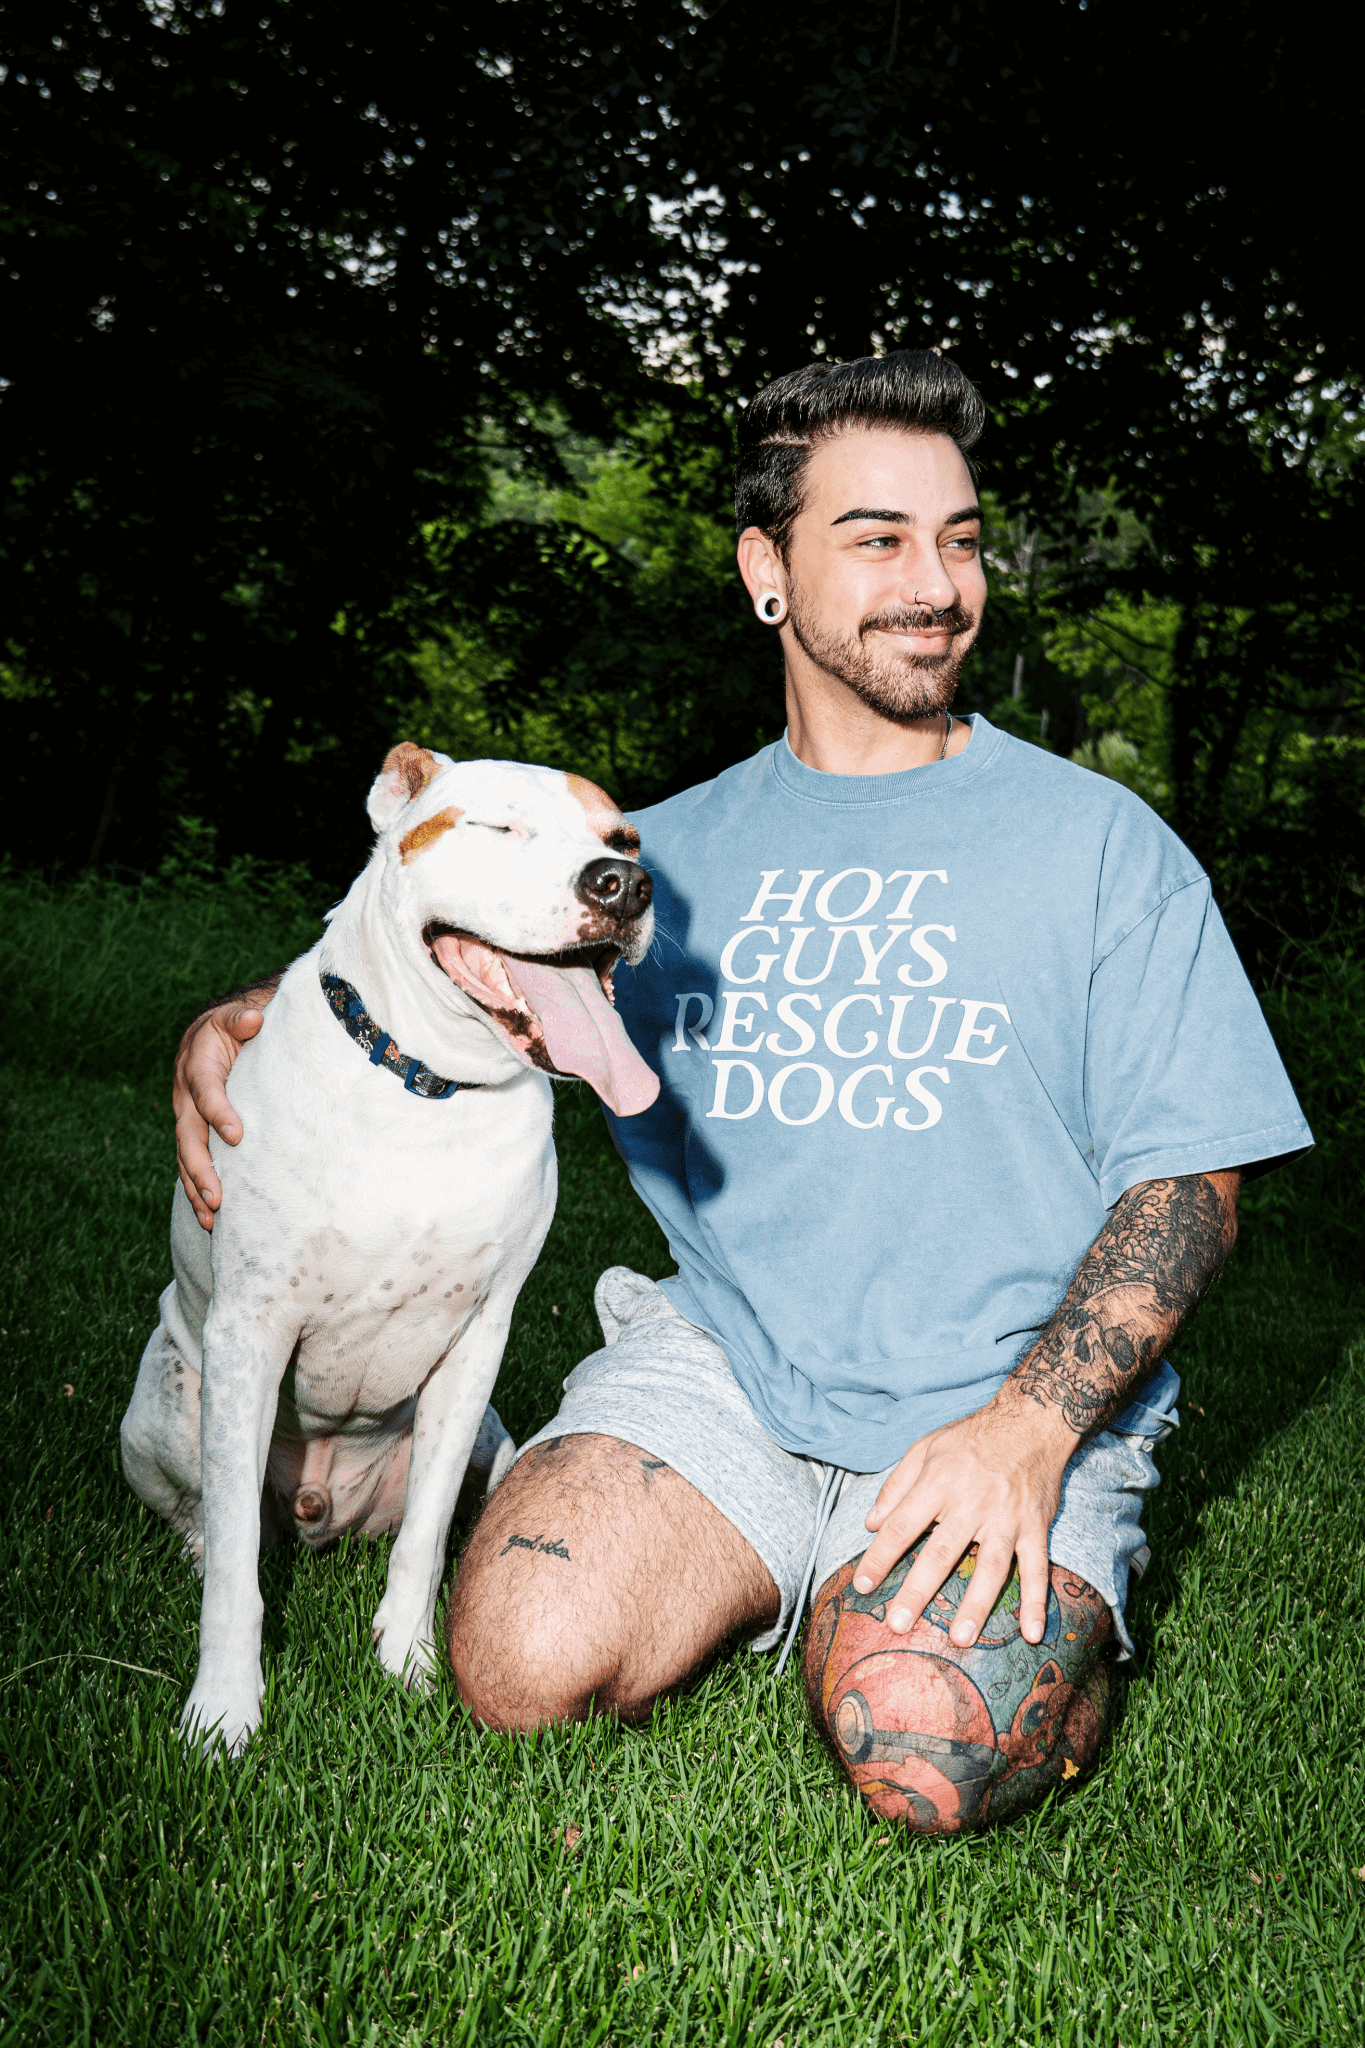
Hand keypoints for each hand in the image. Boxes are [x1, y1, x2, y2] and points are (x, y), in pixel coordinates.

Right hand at [173, 999, 266, 1230]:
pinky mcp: (193, 1134)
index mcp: (196, 1067)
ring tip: (211, 1217)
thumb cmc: (229, 1028)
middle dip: (201, 1168)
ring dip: (196, 1188)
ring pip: (185, 1158)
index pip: (206, 1091)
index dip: (218, 1112)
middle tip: (217, 1196)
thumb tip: (254, 1019)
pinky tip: (209, 1218)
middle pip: (188, 1136)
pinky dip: (197, 1190)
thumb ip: (241, 1018)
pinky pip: (190, 1165)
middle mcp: (185, 1098)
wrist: (207, 1037)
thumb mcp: (233, 1017)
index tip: (236, 1135)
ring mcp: (186, 1119)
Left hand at [854, 1392, 1074, 1648]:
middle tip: (899, 1625)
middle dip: (919, 1591)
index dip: (880, 1556)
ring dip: (976, 1605)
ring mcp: (1007, 1517)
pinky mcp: (1035, 1526)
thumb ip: (896, 1486)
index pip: (902, 1525)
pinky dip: (1037, 1601)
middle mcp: (972, 1502)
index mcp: (939, 1482)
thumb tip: (869, 1524)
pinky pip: (1037, 1568)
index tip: (863, 1585)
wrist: (1030, 1421)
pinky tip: (1032, 1633)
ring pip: (990, 1567)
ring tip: (960, 1638)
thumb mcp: (925, 1448)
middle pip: (942, 1553)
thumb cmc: (971, 1438)